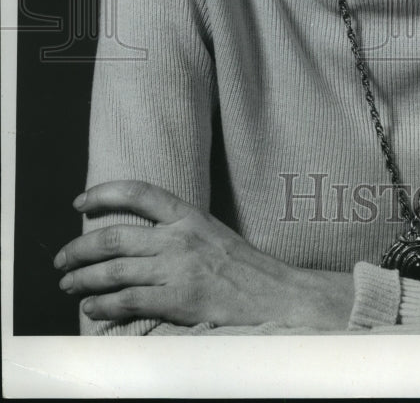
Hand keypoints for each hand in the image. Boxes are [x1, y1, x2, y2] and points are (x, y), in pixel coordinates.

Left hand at [54, 180, 353, 329]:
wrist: (276, 295)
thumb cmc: (245, 268)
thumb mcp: (212, 233)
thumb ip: (179, 230)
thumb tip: (139, 237)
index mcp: (189, 215)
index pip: (139, 192)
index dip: (104, 193)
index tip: (79, 201)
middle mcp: (179, 237)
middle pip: (114, 236)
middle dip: (78, 248)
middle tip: (61, 259)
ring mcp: (178, 268)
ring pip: (114, 270)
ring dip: (83, 280)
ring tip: (68, 286)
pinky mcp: (178, 299)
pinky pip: (128, 300)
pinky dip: (103, 306)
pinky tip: (92, 310)